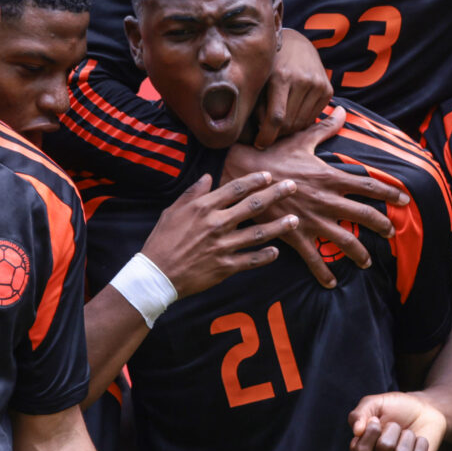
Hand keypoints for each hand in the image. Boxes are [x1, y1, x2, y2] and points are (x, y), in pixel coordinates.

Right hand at [140, 172, 298, 298]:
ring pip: (258, 233)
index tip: (269, 175)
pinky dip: (265, 256)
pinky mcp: (225, 267)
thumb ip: (193, 193)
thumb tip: (208, 177)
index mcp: (204, 208)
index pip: (235, 189)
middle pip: (253, 206)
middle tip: (293, 187)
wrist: (156, 275)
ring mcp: (222, 246)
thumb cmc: (162, 241)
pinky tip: (277, 251)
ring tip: (295, 220)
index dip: (254, 180)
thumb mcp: (173, 211)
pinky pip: (251, 260)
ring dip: (279, 226)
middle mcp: (216, 224)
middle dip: (276, 195)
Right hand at [225, 108, 410, 289]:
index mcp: (330, 177)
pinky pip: (313, 258)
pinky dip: (323, 272)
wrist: (242, 173)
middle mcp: (326, 200)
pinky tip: (331, 283)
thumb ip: (326, 128)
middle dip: (381, 225)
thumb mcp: (302, 140)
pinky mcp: (295, 234)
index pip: (367, 185)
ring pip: (344, 240)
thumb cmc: (272, 154)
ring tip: (367, 262)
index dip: (388, 192)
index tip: (404, 199)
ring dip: (359, 253)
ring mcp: (312, 219)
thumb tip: (342, 111)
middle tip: (391, 233)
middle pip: (363, 215)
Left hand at [255, 29, 335, 146]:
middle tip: (267, 129)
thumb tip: (256, 134)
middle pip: (289, 124)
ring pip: (302, 123)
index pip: (276, 118)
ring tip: (279, 119)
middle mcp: (303, 80)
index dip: (266, 136)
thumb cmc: (270, 64)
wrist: (296, 43)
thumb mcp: (259, 79)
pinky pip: (313, 118)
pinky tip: (292, 112)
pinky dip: (301, 121)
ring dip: (289, 128)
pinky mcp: (327, 90)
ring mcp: (318, 84)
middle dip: (276, 132)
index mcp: (281, 76)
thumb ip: (257, 105)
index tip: (259, 144)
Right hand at [348, 391, 447, 450]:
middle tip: (395, 426)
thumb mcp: (374, 403)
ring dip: (408, 435)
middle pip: (384, 447)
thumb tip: (357, 431)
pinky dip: (421, 443)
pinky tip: (418, 441)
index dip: (371, 431)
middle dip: (393, 428)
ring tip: (407, 433)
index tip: (376, 420)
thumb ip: (359, 413)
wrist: (423, 410)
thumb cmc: (395, 408)